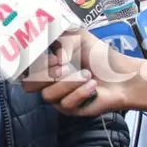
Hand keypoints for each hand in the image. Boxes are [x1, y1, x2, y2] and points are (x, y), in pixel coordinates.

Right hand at [20, 30, 146, 116]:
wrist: (121, 76)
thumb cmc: (100, 57)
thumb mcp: (79, 37)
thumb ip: (60, 36)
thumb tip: (54, 57)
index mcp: (47, 63)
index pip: (25, 68)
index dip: (34, 64)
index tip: (53, 57)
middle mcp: (48, 81)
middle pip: (29, 85)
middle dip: (47, 75)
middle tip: (66, 67)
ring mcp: (57, 96)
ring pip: (47, 95)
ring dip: (70, 83)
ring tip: (87, 75)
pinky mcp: (68, 109)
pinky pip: (65, 104)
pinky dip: (81, 92)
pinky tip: (92, 86)